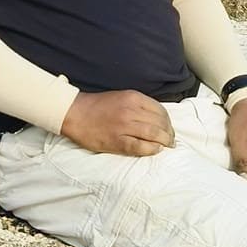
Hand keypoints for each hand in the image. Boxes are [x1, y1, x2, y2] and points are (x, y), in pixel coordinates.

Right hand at [61, 89, 175, 156]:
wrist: (75, 114)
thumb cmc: (98, 106)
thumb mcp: (121, 97)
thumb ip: (138, 105)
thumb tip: (157, 118)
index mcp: (133, 97)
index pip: (160, 110)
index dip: (168, 121)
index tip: (169, 128)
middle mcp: (131, 111)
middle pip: (160, 123)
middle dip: (169, 133)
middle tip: (171, 140)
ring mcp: (125, 126)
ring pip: (154, 134)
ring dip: (164, 141)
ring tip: (167, 146)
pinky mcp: (118, 141)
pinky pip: (141, 147)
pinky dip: (152, 149)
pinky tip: (155, 150)